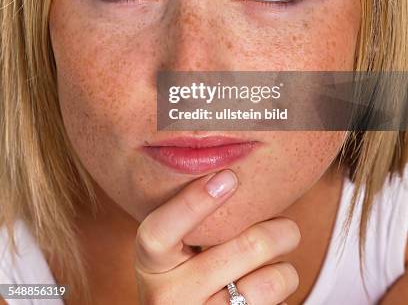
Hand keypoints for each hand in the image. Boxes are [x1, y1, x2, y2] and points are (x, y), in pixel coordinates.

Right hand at [133, 168, 300, 303]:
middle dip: (279, 231)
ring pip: (271, 280)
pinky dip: (282, 289)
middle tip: (286, 228)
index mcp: (151, 265)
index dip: (192, 203)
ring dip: (284, 268)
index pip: (159, 233)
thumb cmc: (188, 278)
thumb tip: (231, 170)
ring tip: (277, 264)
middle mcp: (169, 298)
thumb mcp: (175, 252)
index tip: (228, 177)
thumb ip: (194, 218)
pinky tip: (266, 289)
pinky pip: (278, 303)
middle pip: (244, 247)